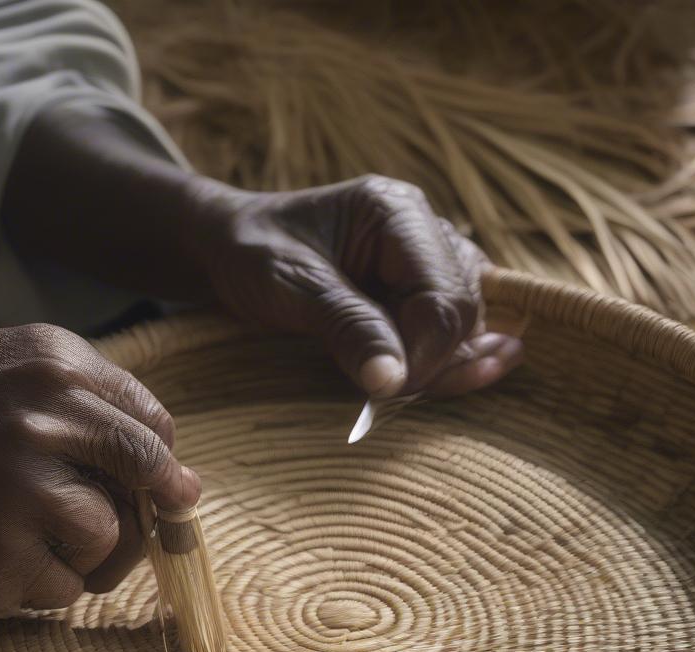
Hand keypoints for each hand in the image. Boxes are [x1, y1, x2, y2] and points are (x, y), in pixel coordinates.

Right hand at [0, 325, 198, 618]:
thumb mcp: (10, 363)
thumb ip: (88, 396)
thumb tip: (169, 462)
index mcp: (51, 369)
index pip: (149, 423)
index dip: (164, 461)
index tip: (168, 485)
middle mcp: (39, 427)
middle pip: (145, 478)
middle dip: (155, 508)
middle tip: (148, 524)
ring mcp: (16, 498)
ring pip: (108, 540)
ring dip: (90, 551)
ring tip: (42, 538)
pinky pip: (64, 591)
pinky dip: (46, 585)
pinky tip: (5, 559)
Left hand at [186, 174, 522, 397]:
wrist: (228, 244)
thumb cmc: (251, 253)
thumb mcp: (290, 289)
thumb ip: (347, 329)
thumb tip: (393, 381)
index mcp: (395, 213)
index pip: (443, 295)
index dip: (427, 353)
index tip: (388, 391)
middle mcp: (422, 228)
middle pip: (463, 309)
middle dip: (436, 360)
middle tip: (389, 394)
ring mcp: (424, 256)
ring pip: (465, 319)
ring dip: (445, 362)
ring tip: (407, 388)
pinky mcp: (415, 284)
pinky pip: (451, 324)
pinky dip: (445, 356)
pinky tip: (446, 375)